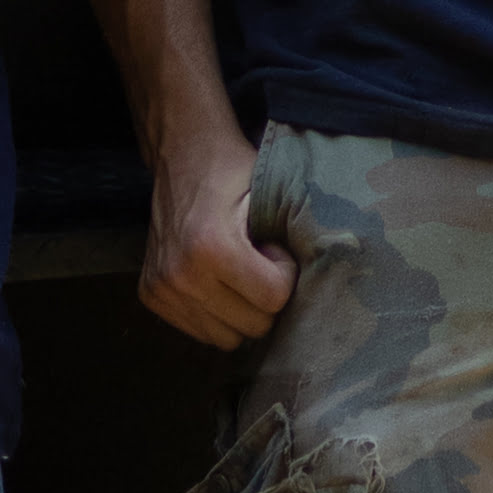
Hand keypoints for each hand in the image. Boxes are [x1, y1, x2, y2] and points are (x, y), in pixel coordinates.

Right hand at [141, 136, 293, 354]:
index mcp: (211, 246)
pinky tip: (216, 280)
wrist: (181, 154)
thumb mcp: (270, 192)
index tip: (274, 250)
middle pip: (252, 326)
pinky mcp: (151, 297)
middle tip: (258, 261)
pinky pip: (201, 332)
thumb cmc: (233, 172)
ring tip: (237, 271)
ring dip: (240, 310)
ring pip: (226, 338)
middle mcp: (180, 274)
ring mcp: (162, 289)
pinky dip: (216, 313)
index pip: (273, 299)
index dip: (283, 274)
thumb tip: (342, 263)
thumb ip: (296, 233)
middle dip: (264, 297)